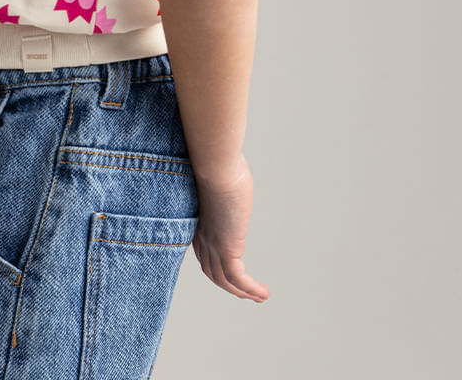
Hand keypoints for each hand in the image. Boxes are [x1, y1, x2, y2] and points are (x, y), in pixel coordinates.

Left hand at [191, 154, 269, 301]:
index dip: (216, 268)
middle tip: (245, 293)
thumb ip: (224, 188)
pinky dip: (251, 289)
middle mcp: (203, 238)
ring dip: (243, 293)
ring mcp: (214, 245)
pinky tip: (263, 293)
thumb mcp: (220, 181)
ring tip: (259, 297)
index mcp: (199, 223)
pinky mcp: (227, 247)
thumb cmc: (217, 165)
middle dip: (229, 286)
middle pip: (213, 272)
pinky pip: (239, 278)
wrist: (215, 165)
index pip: (205, 254)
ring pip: (225, 280)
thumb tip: (232, 177)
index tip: (229, 275)